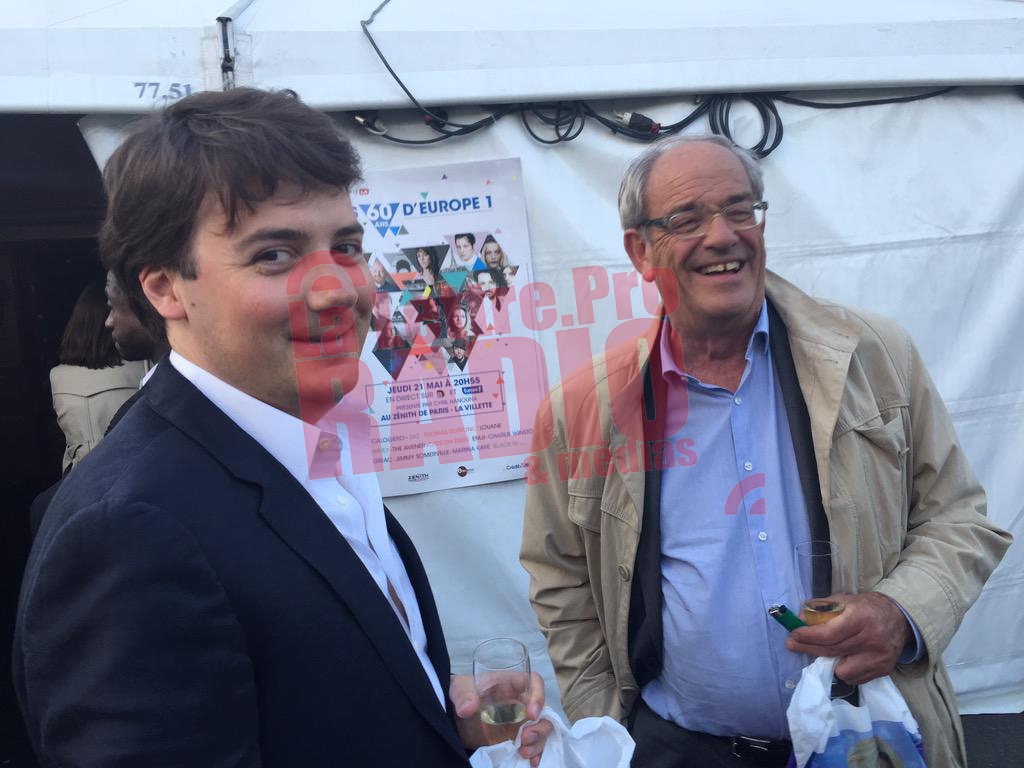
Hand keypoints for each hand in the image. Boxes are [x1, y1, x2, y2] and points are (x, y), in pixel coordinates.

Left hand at [451, 672, 553, 765]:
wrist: (456, 718)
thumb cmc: (463, 695)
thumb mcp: (459, 690)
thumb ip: (464, 696)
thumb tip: (467, 709)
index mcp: (511, 685)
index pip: (534, 683)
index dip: (538, 696)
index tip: (532, 714)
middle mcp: (521, 703)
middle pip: (543, 711)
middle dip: (540, 727)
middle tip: (525, 739)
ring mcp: (520, 723)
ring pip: (542, 730)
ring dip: (538, 743)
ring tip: (523, 753)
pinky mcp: (516, 740)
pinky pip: (534, 746)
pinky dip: (536, 754)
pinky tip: (530, 762)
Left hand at [786, 592, 911, 683]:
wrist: (900, 618)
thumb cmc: (867, 607)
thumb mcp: (845, 600)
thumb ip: (822, 608)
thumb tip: (800, 618)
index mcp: (861, 618)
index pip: (829, 634)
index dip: (808, 637)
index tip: (793, 635)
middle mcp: (871, 640)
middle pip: (832, 651)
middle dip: (808, 648)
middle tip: (792, 644)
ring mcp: (879, 658)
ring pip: (842, 671)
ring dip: (829, 662)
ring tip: (824, 651)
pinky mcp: (883, 670)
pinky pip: (855, 679)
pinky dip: (844, 670)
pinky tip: (842, 659)